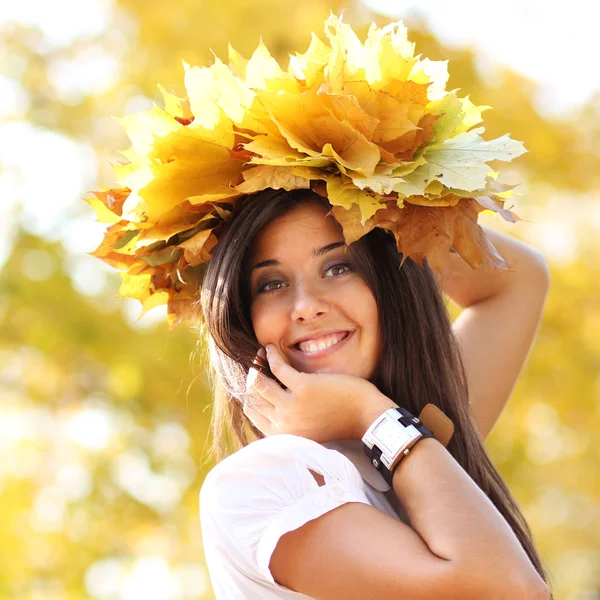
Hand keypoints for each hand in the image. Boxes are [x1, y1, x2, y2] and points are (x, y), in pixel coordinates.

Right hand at [243, 344, 395, 442]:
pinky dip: (271, 355)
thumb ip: (288, 419)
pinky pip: (277, 367)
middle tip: (255, 362)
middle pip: (252, 396)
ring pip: (259, 382)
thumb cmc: (340, 419)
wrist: (366, 417)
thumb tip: (270, 401)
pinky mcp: (303, 388)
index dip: (249, 393)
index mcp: (284, 436)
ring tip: (262, 353)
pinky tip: (271, 348)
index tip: (253, 378)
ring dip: (256, 364)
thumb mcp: (308, 427)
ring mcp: (292, 407)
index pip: (252, 412)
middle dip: (250, 376)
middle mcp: (284, 424)